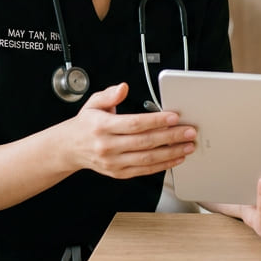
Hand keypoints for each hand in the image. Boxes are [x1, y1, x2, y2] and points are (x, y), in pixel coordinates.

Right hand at [65, 83, 195, 178]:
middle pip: (145, 142)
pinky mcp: (119, 173)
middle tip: (189, 131)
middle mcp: (108, 146)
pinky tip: (176, 158)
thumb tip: (123, 88)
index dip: (156, 121)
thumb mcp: (93, 103)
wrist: (70, 148)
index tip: (174, 117)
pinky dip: (163, 165)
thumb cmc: (86, 124)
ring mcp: (114, 162)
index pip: (134, 124)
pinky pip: (144, 170)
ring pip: (147, 158)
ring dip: (171, 153)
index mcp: (102, 127)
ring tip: (188, 146)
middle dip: (171, 137)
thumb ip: (109, 95)